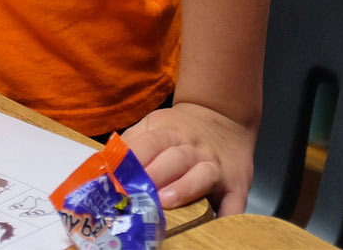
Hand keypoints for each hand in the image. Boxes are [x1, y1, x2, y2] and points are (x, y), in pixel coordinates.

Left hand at [121, 101, 255, 216]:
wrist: (223, 116)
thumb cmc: (181, 128)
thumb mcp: (155, 123)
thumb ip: (134, 141)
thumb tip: (105, 163)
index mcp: (171, 132)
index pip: (151, 142)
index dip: (135, 159)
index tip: (118, 177)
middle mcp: (194, 148)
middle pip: (174, 158)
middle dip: (155, 176)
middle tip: (136, 196)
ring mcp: (216, 166)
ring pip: (202, 174)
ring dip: (184, 188)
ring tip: (165, 202)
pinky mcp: (237, 185)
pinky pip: (234, 202)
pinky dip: (228, 215)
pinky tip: (217, 225)